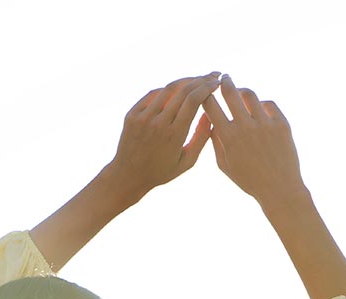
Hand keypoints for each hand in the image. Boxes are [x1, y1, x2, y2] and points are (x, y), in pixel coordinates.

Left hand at [107, 73, 220, 197]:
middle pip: (183, 90)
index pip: (194, 100)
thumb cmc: (161, 171)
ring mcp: (143, 117)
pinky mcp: (132, 114)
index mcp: (174, 135)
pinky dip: (167, 90)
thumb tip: (211, 115)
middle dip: (201, 79)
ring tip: (196, 80)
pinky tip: (177, 89)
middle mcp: (158, 123)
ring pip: (168, 89)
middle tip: (212, 75)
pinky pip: (153, 94)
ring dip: (185, 81)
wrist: (128, 176)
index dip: (207, 87)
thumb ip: (201, 138)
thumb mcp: (186, 161)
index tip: (217, 82)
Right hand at [201, 75, 306, 209]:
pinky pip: (269, 104)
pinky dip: (262, 105)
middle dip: (224, 82)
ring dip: (242, 91)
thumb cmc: (249, 180)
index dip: (206, 95)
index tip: (206, 92)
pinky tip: (259, 108)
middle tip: (223, 78)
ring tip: (241, 93)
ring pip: (250, 95)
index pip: (211, 106)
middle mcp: (246, 126)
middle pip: (230, 92)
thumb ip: (216, 143)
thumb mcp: (226, 166)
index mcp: (229, 137)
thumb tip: (212, 122)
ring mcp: (265, 123)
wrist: (279, 189)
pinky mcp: (281, 123)